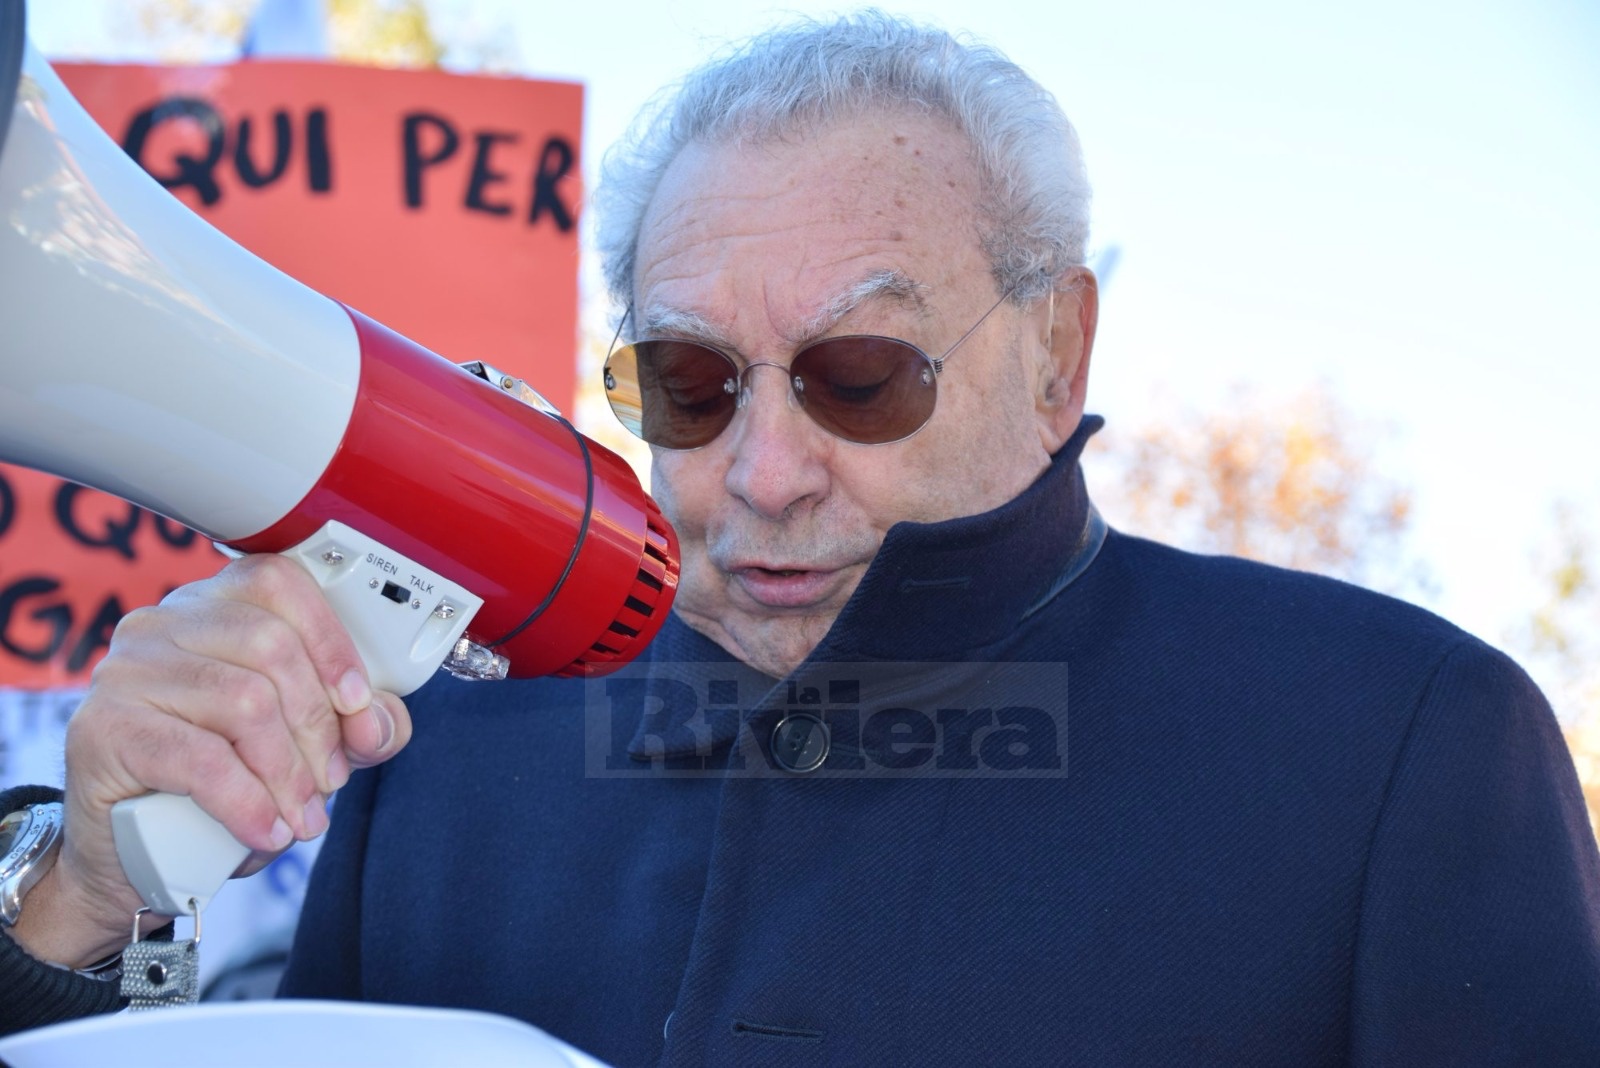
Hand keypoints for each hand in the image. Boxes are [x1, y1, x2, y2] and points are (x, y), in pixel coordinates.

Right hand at [8, 553, 411, 968]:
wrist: (129, 847)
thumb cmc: (218, 781)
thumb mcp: (304, 744)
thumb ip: (356, 725)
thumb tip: (378, 722)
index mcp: (215, 606)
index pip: (280, 584)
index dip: (330, 640)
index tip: (357, 701)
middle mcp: (165, 622)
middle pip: (270, 645)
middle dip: (317, 724)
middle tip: (329, 780)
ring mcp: (127, 670)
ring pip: (243, 701)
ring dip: (289, 772)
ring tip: (302, 815)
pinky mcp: (103, 727)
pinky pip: (200, 758)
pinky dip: (249, 802)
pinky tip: (268, 831)